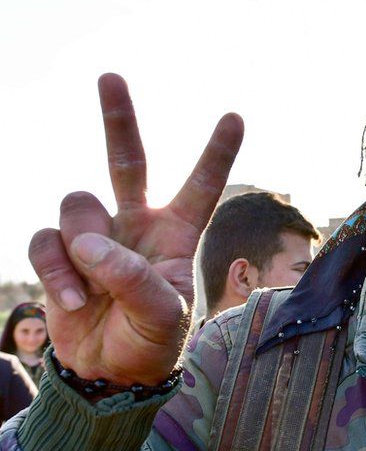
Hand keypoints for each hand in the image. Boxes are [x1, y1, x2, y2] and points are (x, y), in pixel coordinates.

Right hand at [29, 74, 243, 385]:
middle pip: (127, 160)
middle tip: (110, 76)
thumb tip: (93, 244)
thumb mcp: (163, 317)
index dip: (216, 153)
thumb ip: (135, 279)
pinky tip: (71, 301)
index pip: (201, 187)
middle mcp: (137, 224)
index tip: (235, 116)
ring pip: (78, 205)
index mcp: (177, 235)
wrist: (107, 374)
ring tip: (92, 293)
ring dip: (81, 250)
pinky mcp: (60, 253)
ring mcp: (96, 235)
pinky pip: (47, 240)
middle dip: (119, 119)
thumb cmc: (150, 343)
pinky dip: (55, 270)